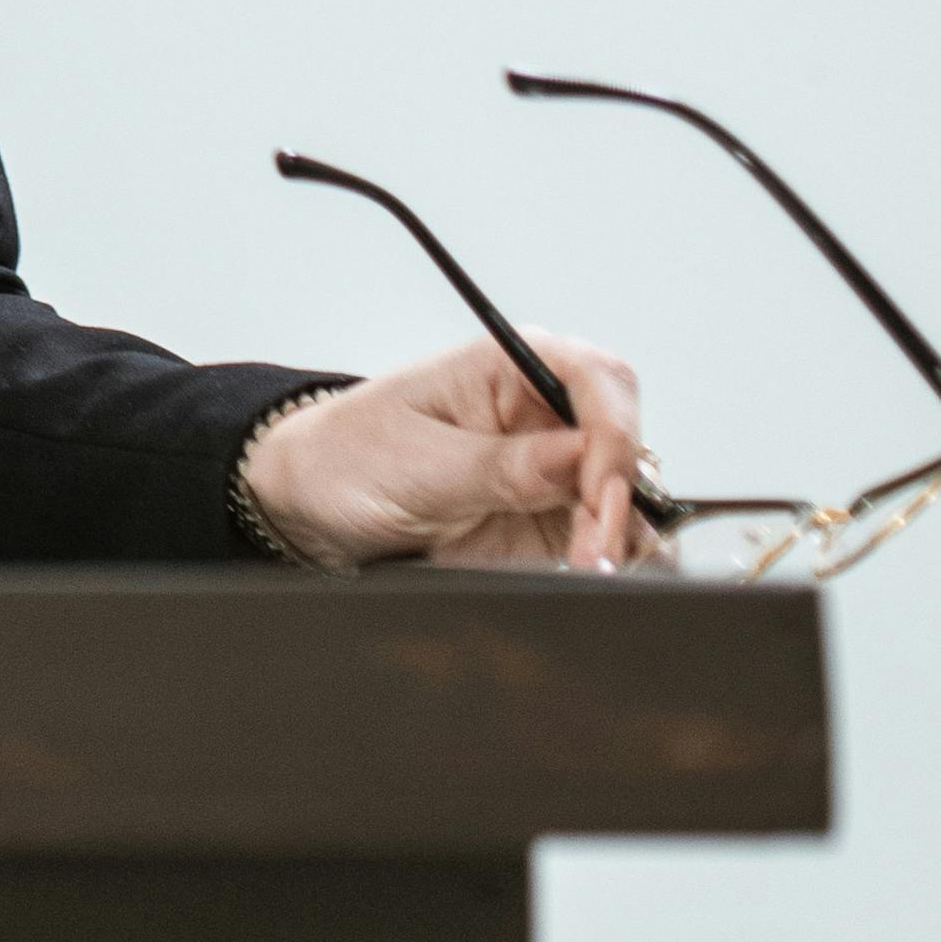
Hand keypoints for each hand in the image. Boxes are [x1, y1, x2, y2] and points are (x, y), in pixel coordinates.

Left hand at [240, 330, 648, 571]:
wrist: (311, 506)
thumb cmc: (346, 459)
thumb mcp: (415, 464)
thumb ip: (500, 465)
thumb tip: (579, 458)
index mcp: (509, 366)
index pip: (598, 380)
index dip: (614, 436)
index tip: (599, 493)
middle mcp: (542, 411)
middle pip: (627, 440)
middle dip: (622, 497)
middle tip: (592, 550)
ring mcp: (552, 467)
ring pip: (628, 493)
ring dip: (623, 535)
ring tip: (588, 570)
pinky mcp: (550, 518)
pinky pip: (607, 534)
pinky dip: (614, 557)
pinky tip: (592, 574)